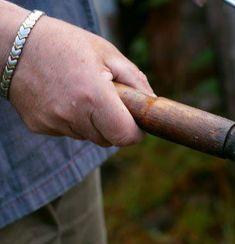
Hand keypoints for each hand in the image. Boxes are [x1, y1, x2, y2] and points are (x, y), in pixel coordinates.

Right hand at [8, 13, 152, 146]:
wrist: (12, 44)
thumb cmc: (66, 44)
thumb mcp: (107, 53)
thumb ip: (136, 81)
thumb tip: (153, 104)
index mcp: (93, 95)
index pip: (125, 136)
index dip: (135, 132)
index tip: (136, 122)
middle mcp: (72, 114)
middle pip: (109, 140)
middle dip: (115, 126)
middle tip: (109, 101)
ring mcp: (53, 123)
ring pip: (88, 137)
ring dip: (92, 122)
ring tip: (81, 92)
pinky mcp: (39, 126)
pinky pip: (67, 131)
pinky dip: (72, 120)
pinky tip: (63, 96)